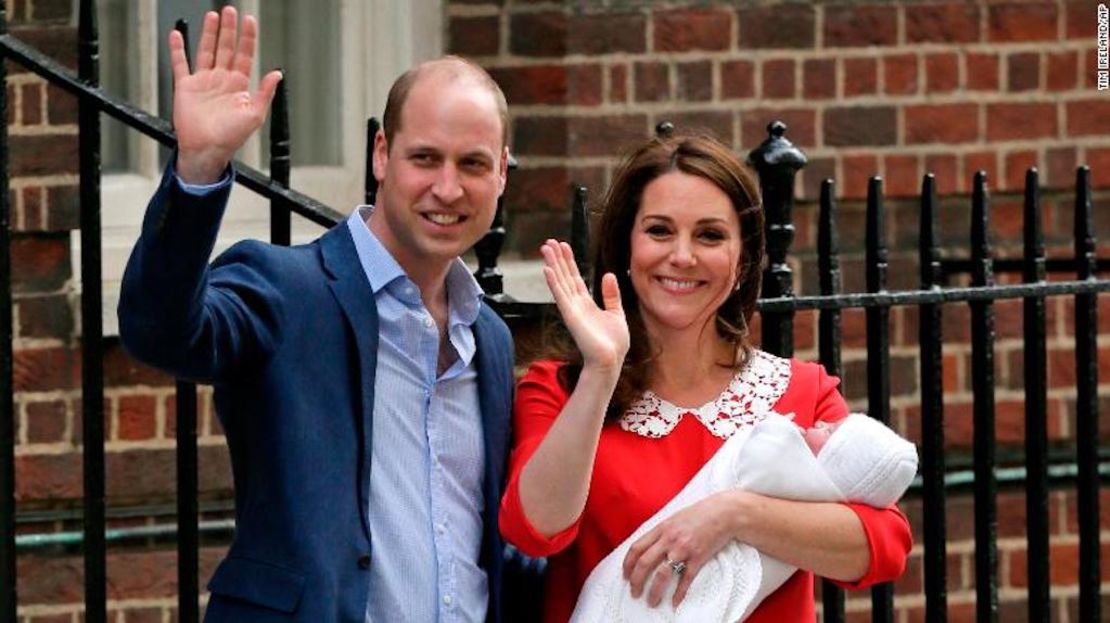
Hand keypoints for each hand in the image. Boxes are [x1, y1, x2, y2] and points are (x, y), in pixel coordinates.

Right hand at [170, 6, 282, 183]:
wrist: (206, 149)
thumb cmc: (231, 137)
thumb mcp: (255, 115)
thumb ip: (265, 92)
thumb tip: (277, 73)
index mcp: (239, 86)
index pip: (245, 55)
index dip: (247, 38)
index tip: (249, 21)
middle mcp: (222, 80)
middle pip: (225, 48)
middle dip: (229, 30)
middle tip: (230, 11)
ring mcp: (203, 82)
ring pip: (206, 51)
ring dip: (209, 34)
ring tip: (212, 16)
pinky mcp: (186, 87)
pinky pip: (180, 64)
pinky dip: (177, 49)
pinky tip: (177, 35)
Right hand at [541, 240, 628, 371]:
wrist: (611, 361)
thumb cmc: (613, 343)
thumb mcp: (616, 313)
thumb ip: (611, 294)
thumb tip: (608, 275)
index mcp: (586, 303)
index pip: (575, 277)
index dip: (569, 261)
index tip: (563, 246)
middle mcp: (576, 304)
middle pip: (564, 276)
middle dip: (558, 258)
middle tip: (549, 241)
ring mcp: (572, 310)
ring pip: (560, 282)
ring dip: (552, 264)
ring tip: (546, 248)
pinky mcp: (571, 317)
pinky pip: (560, 296)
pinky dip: (554, 283)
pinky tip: (547, 270)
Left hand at [622, 491, 742, 608]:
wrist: (723, 512)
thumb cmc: (699, 514)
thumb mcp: (674, 518)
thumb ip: (660, 532)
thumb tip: (647, 547)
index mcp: (661, 528)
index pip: (636, 548)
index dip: (627, 564)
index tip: (626, 576)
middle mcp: (669, 539)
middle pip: (645, 562)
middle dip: (636, 581)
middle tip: (634, 593)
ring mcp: (684, 549)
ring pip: (662, 574)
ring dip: (654, 591)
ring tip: (651, 601)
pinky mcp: (698, 557)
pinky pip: (686, 579)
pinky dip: (679, 593)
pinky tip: (674, 602)